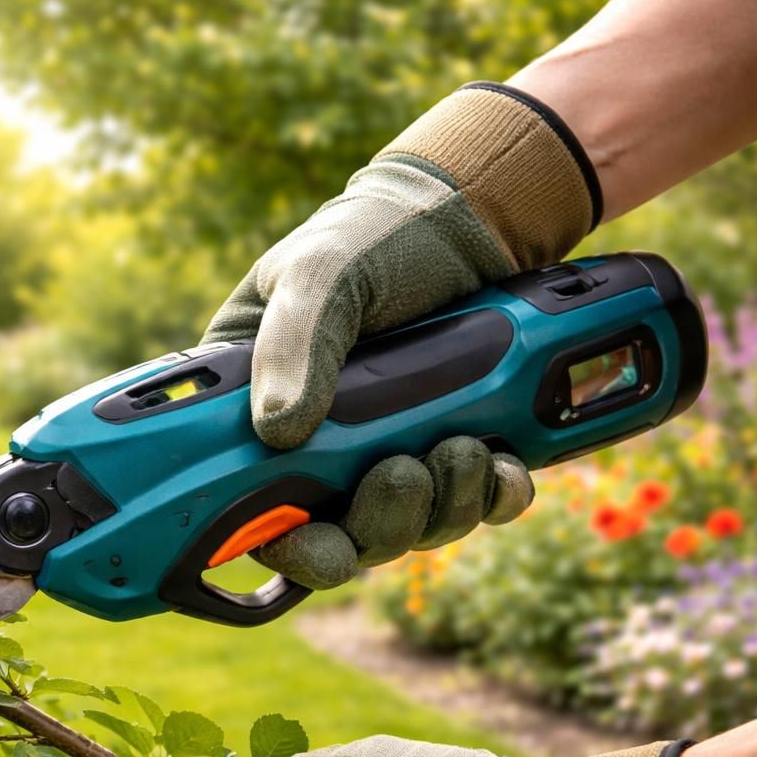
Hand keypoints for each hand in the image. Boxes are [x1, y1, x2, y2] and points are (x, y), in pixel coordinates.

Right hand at [203, 82, 602, 586]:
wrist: (471, 214)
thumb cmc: (373, 234)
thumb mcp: (321, 273)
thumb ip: (294, 343)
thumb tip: (280, 429)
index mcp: (260, 407)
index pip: (250, 506)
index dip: (283, 542)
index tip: (318, 541)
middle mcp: (320, 443)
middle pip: (338, 535)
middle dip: (380, 525)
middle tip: (407, 475)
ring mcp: (389, 451)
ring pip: (410, 526)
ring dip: (442, 506)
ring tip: (466, 449)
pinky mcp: (454, 446)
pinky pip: (474, 504)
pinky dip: (493, 496)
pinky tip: (506, 465)